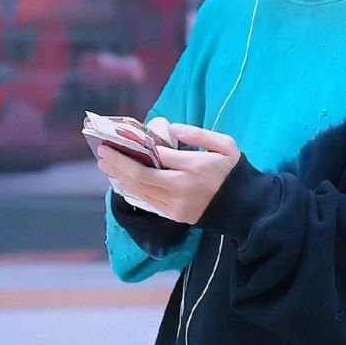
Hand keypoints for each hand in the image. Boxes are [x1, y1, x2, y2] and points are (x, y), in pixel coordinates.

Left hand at [97, 123, 239, 223]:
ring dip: (119, 177)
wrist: (244, 206)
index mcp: (194, 166)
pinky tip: (121, 182)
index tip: (120, 138)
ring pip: (140, 191)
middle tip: (102, 152)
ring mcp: (176, 204)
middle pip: (141, 176)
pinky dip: (131, 191)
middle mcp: (181, 187)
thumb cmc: (233, 171)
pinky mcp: (174, 215)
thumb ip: (199, 134)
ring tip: (105, 165)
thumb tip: (171, 129)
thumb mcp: (225, 145)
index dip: (136, 147)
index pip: (158, 156)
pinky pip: (147, 203)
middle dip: (118, 163)